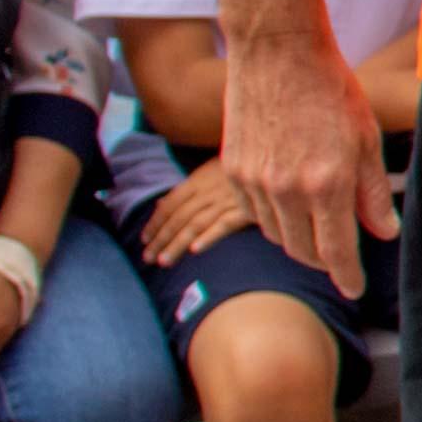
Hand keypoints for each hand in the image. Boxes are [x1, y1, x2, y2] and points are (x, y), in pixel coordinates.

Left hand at [136, 162, 252, 266]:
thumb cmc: (244, 167)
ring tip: (164, 261)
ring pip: (196, 223)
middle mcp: (209, 189)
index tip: (145, 240)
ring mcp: (227, 199)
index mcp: (199, 179)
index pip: (171, 203)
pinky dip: (210, 236)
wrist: (276, 160)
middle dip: (161, 238)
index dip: (156, 222)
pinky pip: (225, 224)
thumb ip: (186, 190)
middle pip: (179, 216)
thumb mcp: (211, 171)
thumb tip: (160, 204)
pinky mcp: (248, 209)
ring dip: (178, 243)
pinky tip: (196, 249)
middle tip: (148, 258)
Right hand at [225, 21, 402, 299]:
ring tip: (317, 223)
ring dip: (299, 239)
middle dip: (325, 261)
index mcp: (327, 184)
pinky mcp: (233, 170)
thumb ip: (372, 193)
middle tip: (340, 255)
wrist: (278, 52)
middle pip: (304, 252)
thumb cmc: (332, 90)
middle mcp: (286, 190)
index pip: (337, 252)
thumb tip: (383, 233)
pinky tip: (289, 201)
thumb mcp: (367, 140)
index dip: (348, 276)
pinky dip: (273, 217)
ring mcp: (254, 181)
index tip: (355, 288)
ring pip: (277, 235)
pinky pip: (253, 213)